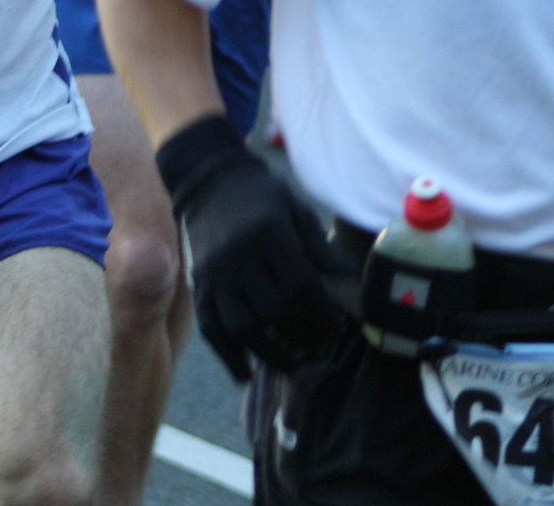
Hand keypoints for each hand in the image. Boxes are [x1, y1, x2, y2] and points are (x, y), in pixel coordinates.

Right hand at [158, 116, 356, 381]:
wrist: (208, 180)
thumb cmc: (261, 195)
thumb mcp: (296, 209)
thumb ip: (320, 247)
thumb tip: (354, 279)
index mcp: (269, 232)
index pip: (299, 284)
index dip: (321, 312)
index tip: (337, 328)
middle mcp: (239, 255)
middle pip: (272, 309)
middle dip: (301, 336)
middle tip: (322, 349)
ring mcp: (215, 273)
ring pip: (241, 325)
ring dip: (269, 353)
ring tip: (295, 365)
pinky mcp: (199, 284)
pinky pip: (210, 328)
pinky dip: (227, 355)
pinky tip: (245, 373)